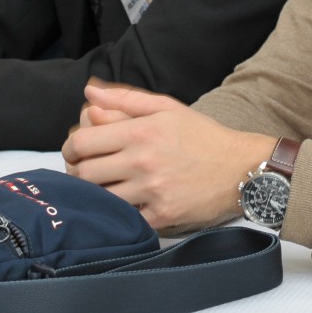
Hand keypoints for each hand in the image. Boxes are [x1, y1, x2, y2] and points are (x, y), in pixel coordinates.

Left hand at [62, 83, 276, 229]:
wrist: (241, 168)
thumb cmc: (202, 136)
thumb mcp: (167, 108)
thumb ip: (125, 99)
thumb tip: (89, 92)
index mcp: (141, 131)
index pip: (82, 142)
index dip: (70, 149)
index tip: (75, 152)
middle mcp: (143, 161)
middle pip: (85, 173)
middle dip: (78, 173)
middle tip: (86, 172)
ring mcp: (152, 191)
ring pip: (101, 199)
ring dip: (96, 195)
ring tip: (105, 188)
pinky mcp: (162, 215)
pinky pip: (125, 220)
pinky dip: (121, 214)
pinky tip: (127, 205)